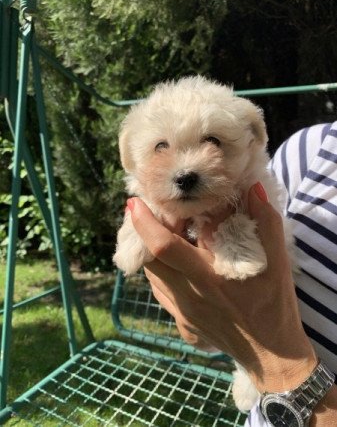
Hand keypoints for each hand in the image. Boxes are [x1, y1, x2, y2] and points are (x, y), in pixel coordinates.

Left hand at [127, 183, 316, 392]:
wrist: (270, 352)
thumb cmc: (274, 303)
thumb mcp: (277, 260)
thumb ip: (265, 221)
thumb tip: (251, 188)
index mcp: (209, 277)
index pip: (164, 246)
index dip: (145, 222)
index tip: (134, 202)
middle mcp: (189, 296)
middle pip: (149, 260)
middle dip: (142, 233)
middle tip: (151, 213)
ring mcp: (182, 313)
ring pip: (153, 276)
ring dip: (151, 252)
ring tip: (163, 233)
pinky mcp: (182, 324)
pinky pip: (161, 291)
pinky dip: (161, 271)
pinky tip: (175, 262)